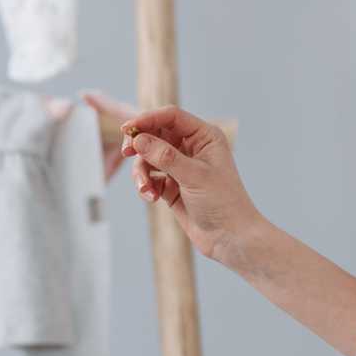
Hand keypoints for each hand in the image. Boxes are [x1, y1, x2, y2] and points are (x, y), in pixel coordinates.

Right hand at [82, 92, 261, 263]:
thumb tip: (138, 140)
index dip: (148, 119)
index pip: (171, 117)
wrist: (229, 237)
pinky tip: (152, 198)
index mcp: (204, 137)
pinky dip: (146, 186)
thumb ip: (164, 156)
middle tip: (126, 152)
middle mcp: (191, 148)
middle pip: (155, 134)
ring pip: (148, 158)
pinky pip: (149, 177)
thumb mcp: (193, 176)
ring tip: (147, 190)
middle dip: (140, 145)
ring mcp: (180, 166)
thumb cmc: (222, 202)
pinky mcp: (171, 185)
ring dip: (142, 173)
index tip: (127, 129)